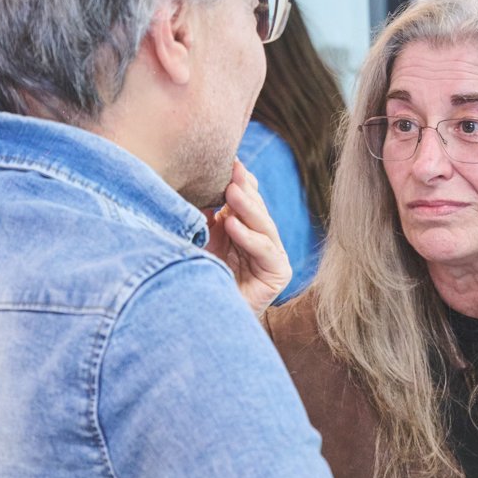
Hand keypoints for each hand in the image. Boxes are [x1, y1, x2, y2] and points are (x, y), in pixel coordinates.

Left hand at [206, 160, 290, 315]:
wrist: (206, 317)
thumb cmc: (199, 277)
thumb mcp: (201, 238)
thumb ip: (205, 215)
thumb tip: (199, 184)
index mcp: (245, 227)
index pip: (246, 199)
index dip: (240, 180)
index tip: (228, 160)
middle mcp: (261, 239)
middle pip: (256, 209)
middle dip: (243, 188)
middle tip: (231, 169)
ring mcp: (273, 256)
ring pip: (263, 226)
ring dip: (247, 208)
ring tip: (231, 191)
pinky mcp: (278, 274)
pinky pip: (266, 251)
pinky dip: (249, 238)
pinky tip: (232, 225)